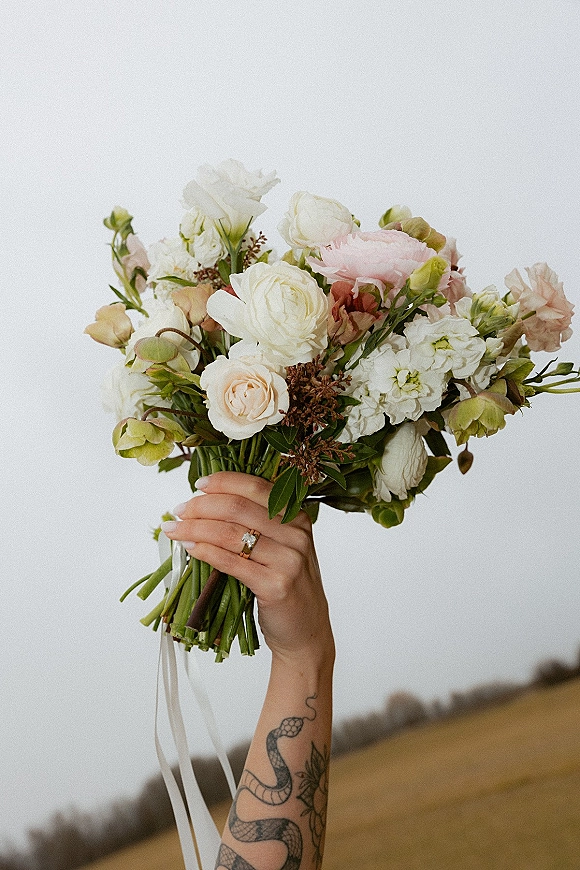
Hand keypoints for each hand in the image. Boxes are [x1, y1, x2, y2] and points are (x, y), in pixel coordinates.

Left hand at [162, 472, 334, 667]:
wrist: (305, 631)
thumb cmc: (285, 586)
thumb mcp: (280, 547)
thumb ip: (256, 524)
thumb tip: (206, 503)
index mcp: (297, 516)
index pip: (256, 487)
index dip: (224, 482)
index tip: (198, 485)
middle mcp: (296, 533)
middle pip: (238, 507)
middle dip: (201, 506)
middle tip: (178, 511)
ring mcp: (289, 560)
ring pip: (230, 533)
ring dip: (195, 528)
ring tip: (174, 529)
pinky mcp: (276, 586)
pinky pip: (232, 562)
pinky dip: (206, 552)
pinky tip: (190, 548)